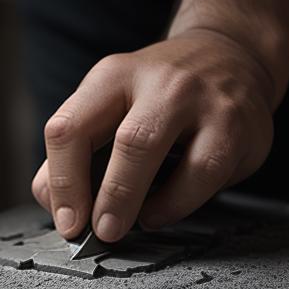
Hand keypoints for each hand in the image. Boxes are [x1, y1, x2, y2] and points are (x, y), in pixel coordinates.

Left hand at [32, 28, 275, 240]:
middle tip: (99, 233)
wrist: (231, 55)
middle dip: (107, 197)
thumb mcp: (113, 104)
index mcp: (112, 76)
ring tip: (132, 224)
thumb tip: (52, 201)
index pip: (69, 128)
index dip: (62, 183)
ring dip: (140, 202)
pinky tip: (162, 212)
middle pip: (124, 142)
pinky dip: (177, 203)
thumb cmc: (160, 94)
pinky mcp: (236, 126)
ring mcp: (202, 100)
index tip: (67, 222)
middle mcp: (158, 81)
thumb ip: (78, 149)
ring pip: (165, 155)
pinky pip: (204, 174)